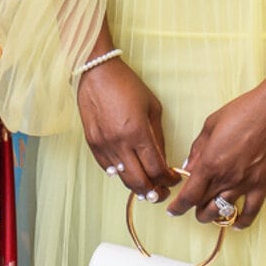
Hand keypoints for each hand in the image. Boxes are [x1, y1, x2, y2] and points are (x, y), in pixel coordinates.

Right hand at [76, 55, 174, 200]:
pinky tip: (128, 173)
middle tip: (162, 193)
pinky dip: (119, 174)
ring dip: (137, 187)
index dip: (168, 179)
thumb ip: (157, 136)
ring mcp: (104, 145)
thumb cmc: (126, 85)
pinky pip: (107, 168)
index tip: (174, 179)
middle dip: (154, 192)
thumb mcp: (152, 108)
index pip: (156, 169)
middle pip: (139, 181)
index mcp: (138, 132)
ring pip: (122, 178)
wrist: (96, 73)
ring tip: (147, 188)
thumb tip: (162, 159)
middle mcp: (120, 142)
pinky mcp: (92, 143)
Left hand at [168, 46, 265, 228]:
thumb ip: (197, 149)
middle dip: (193, 210)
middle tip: (191, 205)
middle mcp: (226, 177)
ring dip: (212, 216)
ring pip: (223, 213)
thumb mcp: (210, 125)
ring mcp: (245, 183)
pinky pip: (252, 212)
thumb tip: (188, 166)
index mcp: (209, 162)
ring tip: (208, 213)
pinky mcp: (263, 184)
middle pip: (203, 206)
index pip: (189, 196)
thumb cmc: (242, 111)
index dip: (178, 207)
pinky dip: (242, 221)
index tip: (173, 210)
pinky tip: (236, 223)